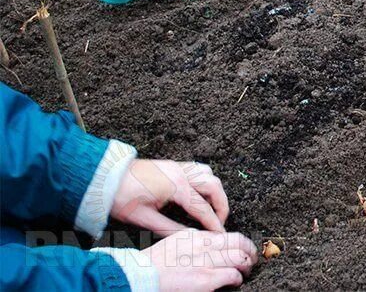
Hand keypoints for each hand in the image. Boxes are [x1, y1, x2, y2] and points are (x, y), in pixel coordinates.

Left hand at [111, 159, 229, 235]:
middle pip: (214, 187)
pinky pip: (199, 169)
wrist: (106, 178)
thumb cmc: (121, 197)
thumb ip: (169, 228)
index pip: (202, 207)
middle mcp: (182, 173)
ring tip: (212, 208)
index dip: (213, 223)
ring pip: (209, 174)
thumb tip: (188, 237)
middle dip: (221, 205)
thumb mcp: (144, 218)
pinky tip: (200, 193)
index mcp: (176, 186)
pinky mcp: (174, 165)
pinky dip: (206, 181)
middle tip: (219, 222)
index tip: (219, 233)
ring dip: (215, 191)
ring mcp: (179, 166)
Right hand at [143, 229, 256, 291]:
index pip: (225, 234)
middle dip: (250, 250)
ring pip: (240, 257)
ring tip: (247, 270)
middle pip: (238, 241)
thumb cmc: (149, 266)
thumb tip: (205, 246)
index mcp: (194, 235)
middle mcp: (203, 245)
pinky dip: (238, 278)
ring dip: (247, 265)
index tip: (242, 248)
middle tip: (253, 257)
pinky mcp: (206, 278)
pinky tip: (237, 282)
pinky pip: (232, 275)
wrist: (137, 277)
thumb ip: (190, 243)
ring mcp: (205, 261)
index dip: (238, 242)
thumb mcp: (172, 244)